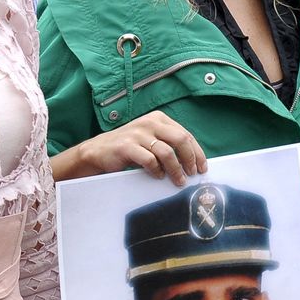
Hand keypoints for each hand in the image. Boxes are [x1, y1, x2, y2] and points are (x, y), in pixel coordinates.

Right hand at [62, 110, 206, 185]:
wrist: (97, 151)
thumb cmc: (128, 148)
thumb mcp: (150, 139)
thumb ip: (168, 144)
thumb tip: (192, 161)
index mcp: (159, 119)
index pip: (186, 134)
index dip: (197, 152)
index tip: (202, 167)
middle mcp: (150, 123)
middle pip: (181, 140)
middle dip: (190, 159)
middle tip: (192, 174)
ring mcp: (138, 133)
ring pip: (167, 152)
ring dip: (176, 169)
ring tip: (178, 180)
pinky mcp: (127, 146)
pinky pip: (150, 160)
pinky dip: (157, 171)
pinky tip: (158, 176)